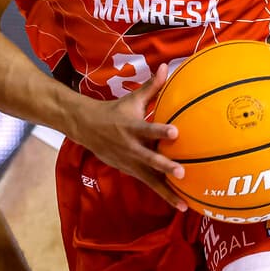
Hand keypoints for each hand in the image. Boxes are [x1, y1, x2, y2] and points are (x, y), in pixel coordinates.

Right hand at [68, 72, 185, 209]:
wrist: (86, 128)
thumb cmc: (115, 111)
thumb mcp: (132, 99)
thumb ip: (152, 86)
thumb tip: (168, 67)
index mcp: (132, 127)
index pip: (148, 128)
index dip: (160, 131)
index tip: (175, 132)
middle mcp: (131, 147)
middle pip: (149, 159)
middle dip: (164, 166)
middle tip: (181, 172)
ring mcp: (130, 162)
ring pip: (150, 179)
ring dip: (166, 191)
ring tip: (183, 203)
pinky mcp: (131, 172)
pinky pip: (150, 184)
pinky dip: (164, 194)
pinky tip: (180, 204)